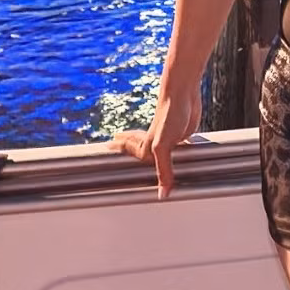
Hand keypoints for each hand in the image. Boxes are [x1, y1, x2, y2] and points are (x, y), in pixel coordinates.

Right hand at [110, 84, 201, 199]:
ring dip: (152, 149)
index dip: (119, 147)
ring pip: (159, 147)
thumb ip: (163, 171)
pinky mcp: (183, 133)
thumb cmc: (169, 115)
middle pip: (139, 146)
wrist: (183, 94)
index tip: (106, 146)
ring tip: (144, 150)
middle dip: (128, 146)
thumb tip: (162, 195)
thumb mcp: (163, 146)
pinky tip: (178, 145)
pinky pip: (177, 145)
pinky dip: (175, 147)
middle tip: (115, 142)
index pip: (128, 148)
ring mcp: (169, 136)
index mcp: (146, 146)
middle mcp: (155, 141)